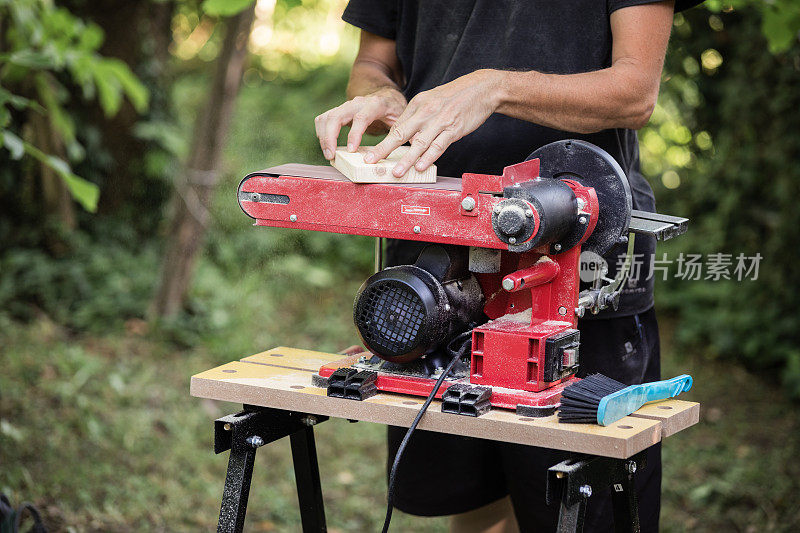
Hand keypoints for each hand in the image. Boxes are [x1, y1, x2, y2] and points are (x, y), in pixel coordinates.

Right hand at [314, 87, 406, 159]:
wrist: (386, 94)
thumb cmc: (395, 109)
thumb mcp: (404, 117)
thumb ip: (407, 131)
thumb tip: (417, 149)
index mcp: (375, 104)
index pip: (361, 117)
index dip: (354, 133)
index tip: (352, 150)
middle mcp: (356, 103)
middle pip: (336, 116)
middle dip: (330, 137)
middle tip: (332, 156)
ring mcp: (345, 107)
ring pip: (326, 117)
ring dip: (323, 137)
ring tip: (329, 155)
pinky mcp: (338, 112)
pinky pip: (323, 120)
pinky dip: (321, 134)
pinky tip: (327, 148)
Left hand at [364, 69, 503, 176]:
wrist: (482, 88)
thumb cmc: (456, 96)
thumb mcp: (432, 100)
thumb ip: (419, 117)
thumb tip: (408, 137)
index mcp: (418, 103)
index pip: (397, 126)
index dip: (384, 141)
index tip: (373, 153)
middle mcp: (426, 111)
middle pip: (401, 133)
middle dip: (384, 149)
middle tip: (371, 160)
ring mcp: (440, 121)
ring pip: (419, 143)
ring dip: (406, 159)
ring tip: (397, 172)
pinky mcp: (454, 129)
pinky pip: (439, 145)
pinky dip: (429, 157)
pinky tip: (421, 166)